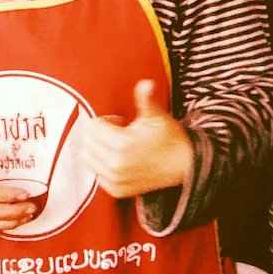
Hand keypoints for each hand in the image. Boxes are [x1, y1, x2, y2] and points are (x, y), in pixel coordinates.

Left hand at [79, 80, 193, 198]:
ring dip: (98, 149)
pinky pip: (96, 174)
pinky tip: (119, 159)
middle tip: (119, 132)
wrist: (184, 165)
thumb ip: (145, 99)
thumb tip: (146, 83)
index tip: (121, 122)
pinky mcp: (117, 190)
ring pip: (88, 158)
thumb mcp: (157, 116)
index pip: (93, 126)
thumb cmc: (169, 138)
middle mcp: (115, 164)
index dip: (106, 120)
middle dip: (99, 134)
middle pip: (88, 142)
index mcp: (122, 144)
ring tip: (118, 146)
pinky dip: (102, 165)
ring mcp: (115, 180)